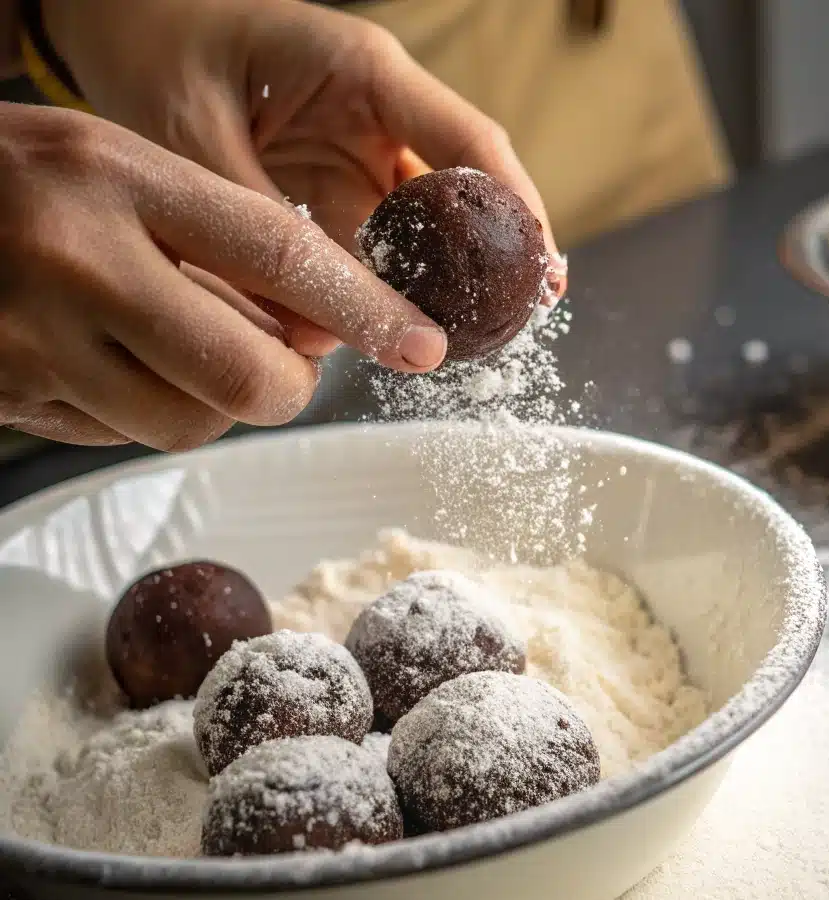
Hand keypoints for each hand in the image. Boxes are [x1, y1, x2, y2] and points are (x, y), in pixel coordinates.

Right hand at [0, 103, 445, 447]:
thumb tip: (313, 325)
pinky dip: (150, 410)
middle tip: (285, 363)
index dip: (364, 309)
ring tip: (182, 347)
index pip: (279, 253)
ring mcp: (37, 344)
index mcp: (115, 179)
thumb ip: (213, 237)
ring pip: (193, 425)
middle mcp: (79, 264)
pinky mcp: (15, 401)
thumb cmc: (17, 179)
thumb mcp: (114, 164)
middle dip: (289, 385)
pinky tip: (119, 361)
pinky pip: (126, 437)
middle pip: (247, 376)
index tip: (420, 344)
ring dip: (217, 403)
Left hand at [43, 0, 566, 320]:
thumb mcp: (196, 138)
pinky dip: (401, 284)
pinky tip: (412, 322)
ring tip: (486, 330)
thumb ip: (258, 229)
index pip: (464, 142)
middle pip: (467, 187)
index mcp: (363, 74)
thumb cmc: (160, 56)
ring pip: (432, 223)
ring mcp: (365, 153)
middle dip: (502, 249)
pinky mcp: (342, 187)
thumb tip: (314, 331)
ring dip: (456, 276)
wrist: (130, 33)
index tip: (540, 265)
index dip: (513, 205)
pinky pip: (387, 243)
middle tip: (531, 310)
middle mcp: (380, 115)